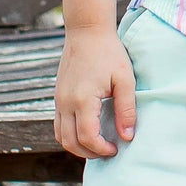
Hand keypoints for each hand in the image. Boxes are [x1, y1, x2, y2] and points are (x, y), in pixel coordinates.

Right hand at [54, 24, 135, 157]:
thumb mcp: (125, 80)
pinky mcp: (58, 97)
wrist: (86, 32)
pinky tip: (88, 132)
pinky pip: (58, 125)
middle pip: (70, 142)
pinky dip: (70, 135)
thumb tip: (127, 136)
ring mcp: (58, 100)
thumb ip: (126, 109)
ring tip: (98, 144)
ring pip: (60, 136)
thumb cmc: (109, 53)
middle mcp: (65, 102)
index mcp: (82, 99)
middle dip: (89, 153)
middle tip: (108, 150)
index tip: (116, 148)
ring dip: (78, 146)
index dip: (101, 149)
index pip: (87, 137)